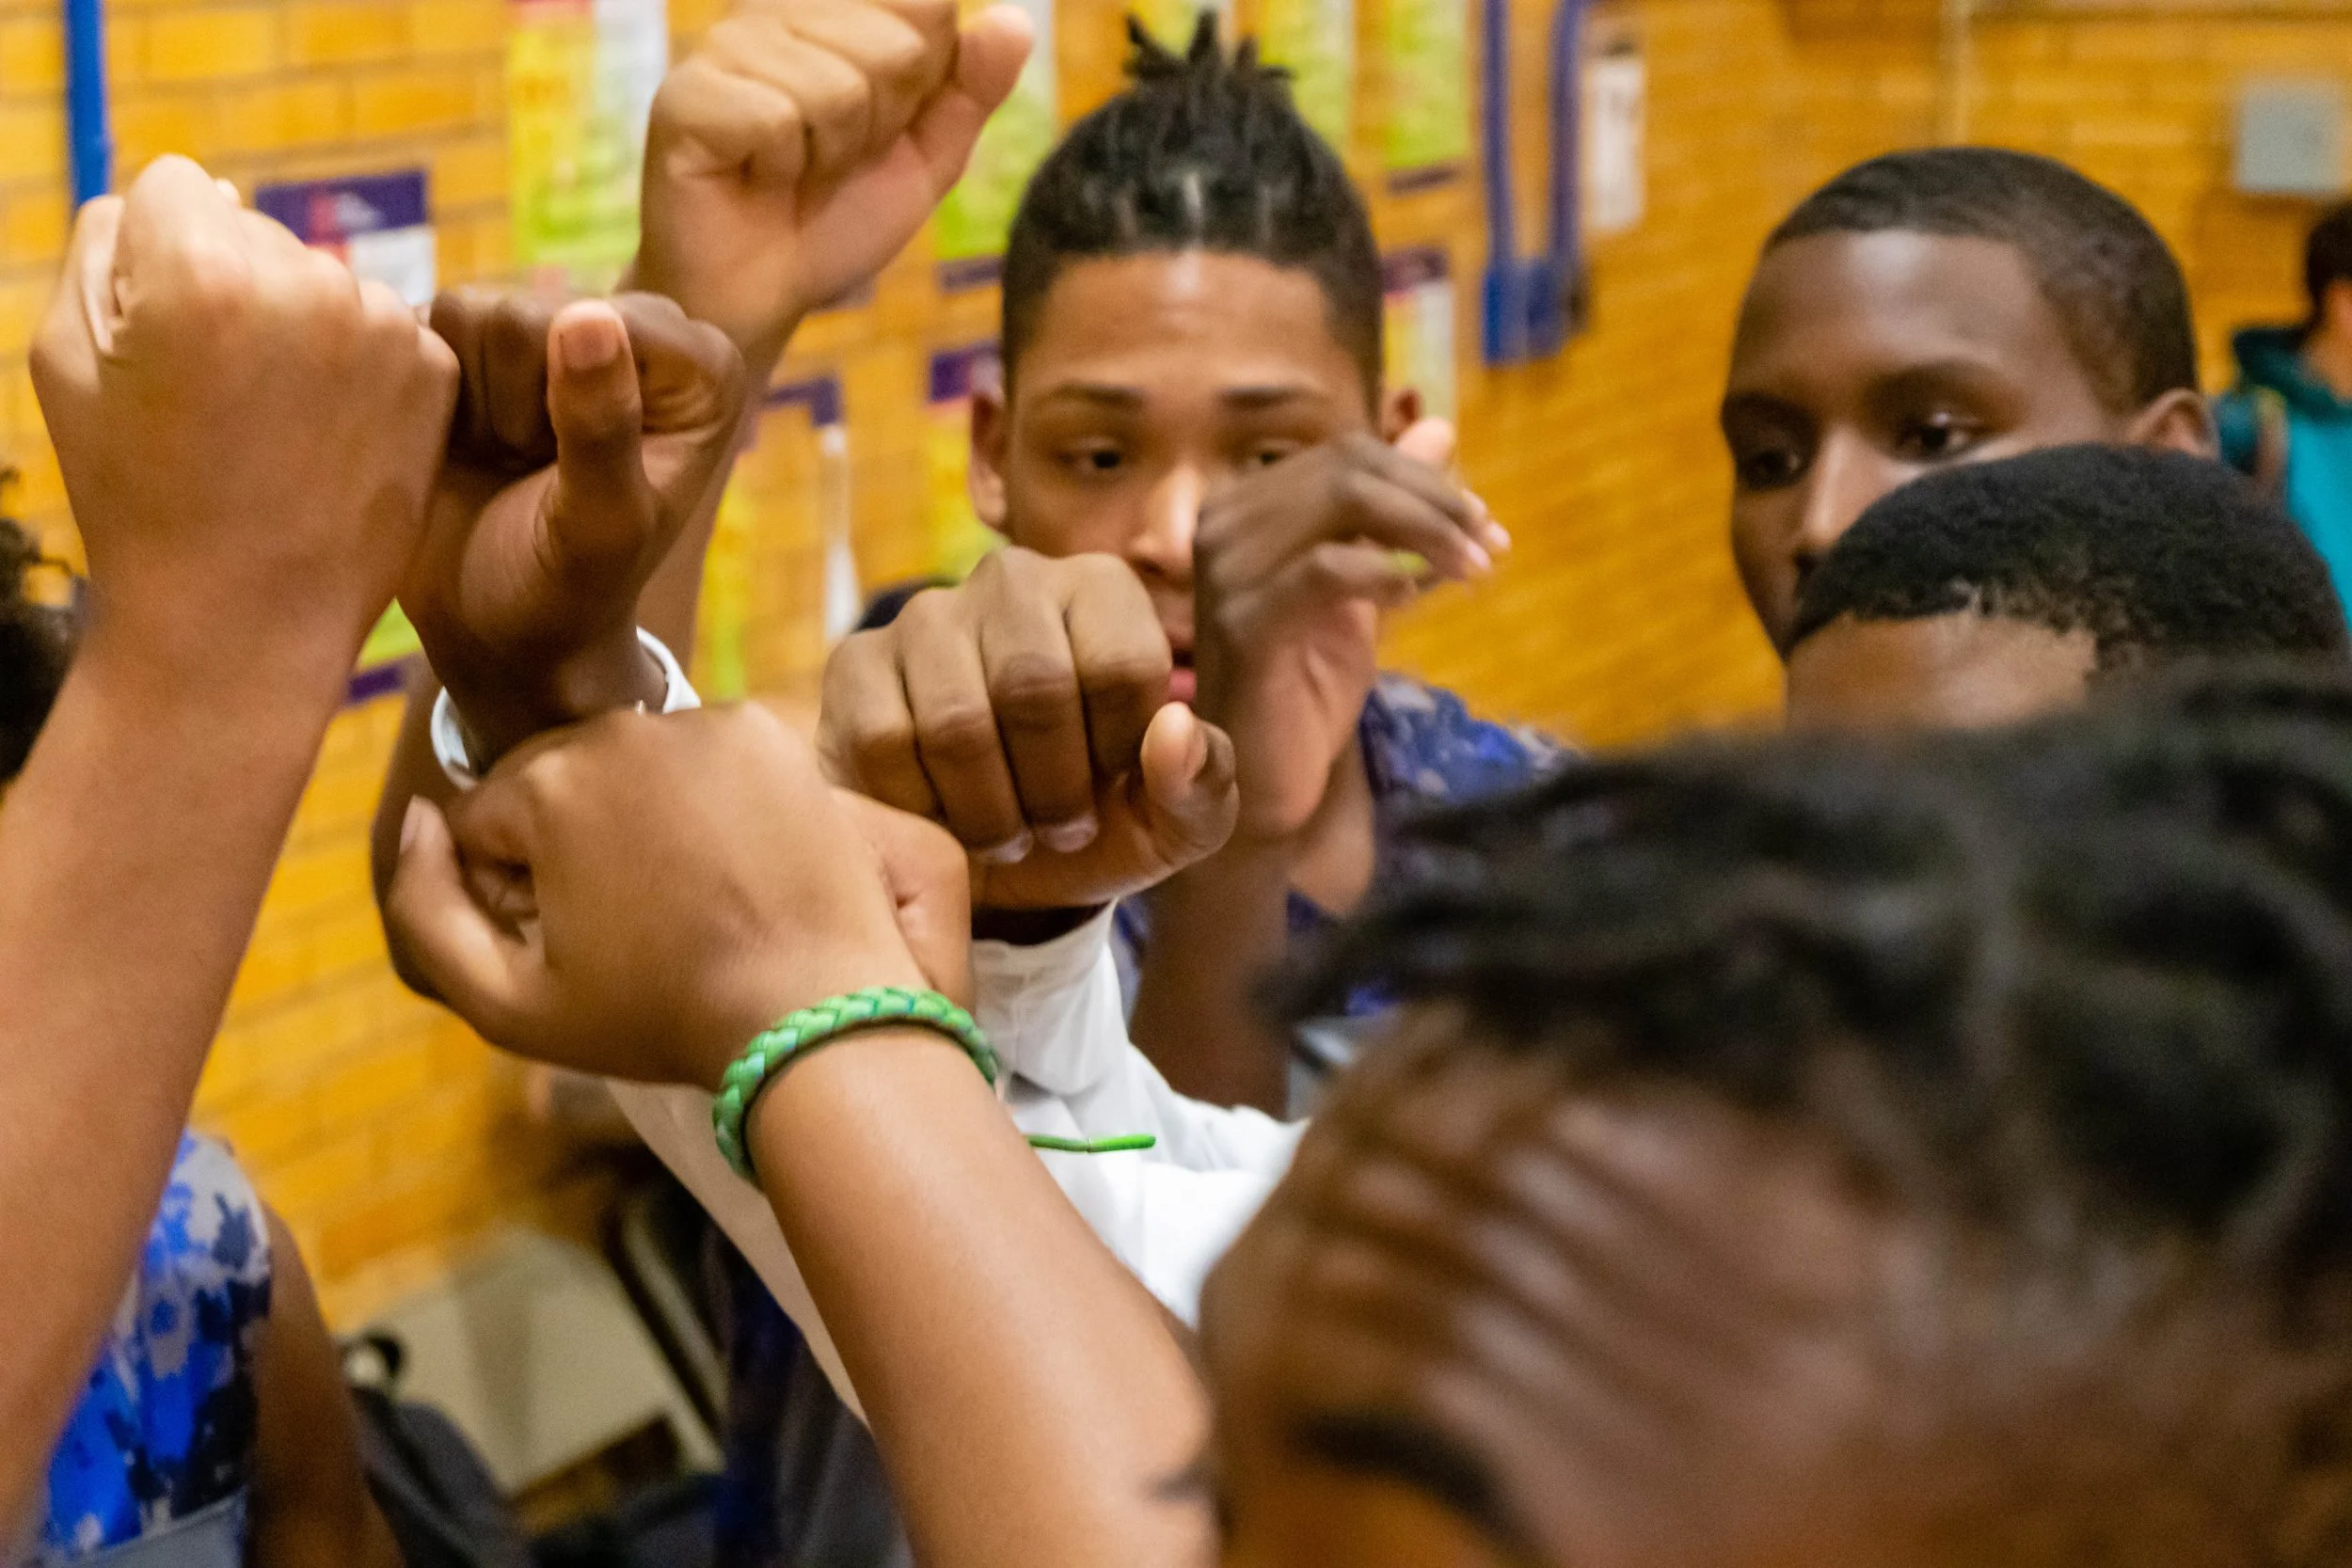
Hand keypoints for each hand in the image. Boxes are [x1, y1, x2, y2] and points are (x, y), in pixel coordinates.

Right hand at [30, 156, 456, 681]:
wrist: (244, 621)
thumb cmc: (137, 494)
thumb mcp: (64, 357)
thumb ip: (108, 241)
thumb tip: (197, 190)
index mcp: (202, 268)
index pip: (174, 187)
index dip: (153, 260)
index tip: (160, 340)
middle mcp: (306, 281)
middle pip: (253, 229)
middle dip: (229, 288)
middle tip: (216, 399)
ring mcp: (382, 328)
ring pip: (318, 278)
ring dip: (296, 327)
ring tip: (270, 426)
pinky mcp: (432, 371)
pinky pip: (376, 329)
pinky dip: (352, 367)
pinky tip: (323, 437)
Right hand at [384, 704, 959, 1089]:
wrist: (812, 1014)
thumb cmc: (658, 1018)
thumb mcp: (506, 1001)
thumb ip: (424, 907)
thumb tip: (416, 816)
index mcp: (546, 782)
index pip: (481, 820)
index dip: (507, 890)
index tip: (567, 940)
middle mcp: (621, 728)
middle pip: (553, 779)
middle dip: (568, 841)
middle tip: (631, 922)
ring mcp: (704, 722)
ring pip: (629, 763)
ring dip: (636, 812)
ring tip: (686, 894)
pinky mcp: (770, 731)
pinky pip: (702, 754)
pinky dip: (707, 795)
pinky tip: (732, 862)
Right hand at [408, 290, 745, 764]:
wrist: (503, 627)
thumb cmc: (569, 591)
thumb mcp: (600, 527)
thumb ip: (604, 429)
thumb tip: (587, 315)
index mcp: (699, 368)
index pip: (598, 322)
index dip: (559, 404)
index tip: (575, 473)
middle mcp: (638, 329)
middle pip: (525, 312)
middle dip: (511, 406)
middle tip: (530, 472)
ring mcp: (562, 325)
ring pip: (467, 312)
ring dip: (470, 403)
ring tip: (501, 459)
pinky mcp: (491, 336)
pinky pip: (427, 323)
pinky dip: (431, 390)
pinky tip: (464, 442)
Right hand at [635, 0, 1032, 362]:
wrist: (765, 295)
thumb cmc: (836, 219)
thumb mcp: (924, 159)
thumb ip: (970, 92)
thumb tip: (1014, 22)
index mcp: (831, 10)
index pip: (929, 5)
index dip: (923, 88)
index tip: (879, 129)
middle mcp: (774, 11)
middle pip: (894, 46)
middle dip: (882, 126)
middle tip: (832, 161)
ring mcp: (724, 46)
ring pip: (838, 87)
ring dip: (832, 155)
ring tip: (795, 172)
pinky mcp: (684, 94)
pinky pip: (777, 118)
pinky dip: (782, 168)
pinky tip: (756, 177)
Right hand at [821, 547, 1238, 910]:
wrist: (994, 868)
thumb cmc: (1097, 823)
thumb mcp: (1174, 825)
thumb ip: (1202, 782)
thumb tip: (1174, 729)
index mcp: (1103, 591)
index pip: (1124, 664)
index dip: (1118, 754)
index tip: (1110, 789)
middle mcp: (1014, 579)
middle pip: (1035, 685)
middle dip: (1052, 790)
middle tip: (1055, 830)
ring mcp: (926, 615)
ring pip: (957, 722)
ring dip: (988, 811)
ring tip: (1004, 833)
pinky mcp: (856, 664)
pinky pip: (886, 744)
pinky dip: (922, 809)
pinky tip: (940, 817)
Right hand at [1193, 421, 1505, 840]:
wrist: (1262, 780)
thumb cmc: (1306, 685)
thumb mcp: (1366, 587)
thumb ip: (1397, 516)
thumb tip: (1440, 429)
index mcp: (1247, 507)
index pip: (1347, 454)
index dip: (1425, 476)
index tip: (1483, 521)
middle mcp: (1224, 524)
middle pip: (1349, 467)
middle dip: (1435, 499)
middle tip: (1489, 542)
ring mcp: (1227, 572)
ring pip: (1343, 502)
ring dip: (1426, 530)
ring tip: (1474, 569)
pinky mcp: (1245, 625)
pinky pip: (1329, 569)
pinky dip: (1388, 571)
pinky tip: (1417, 597)